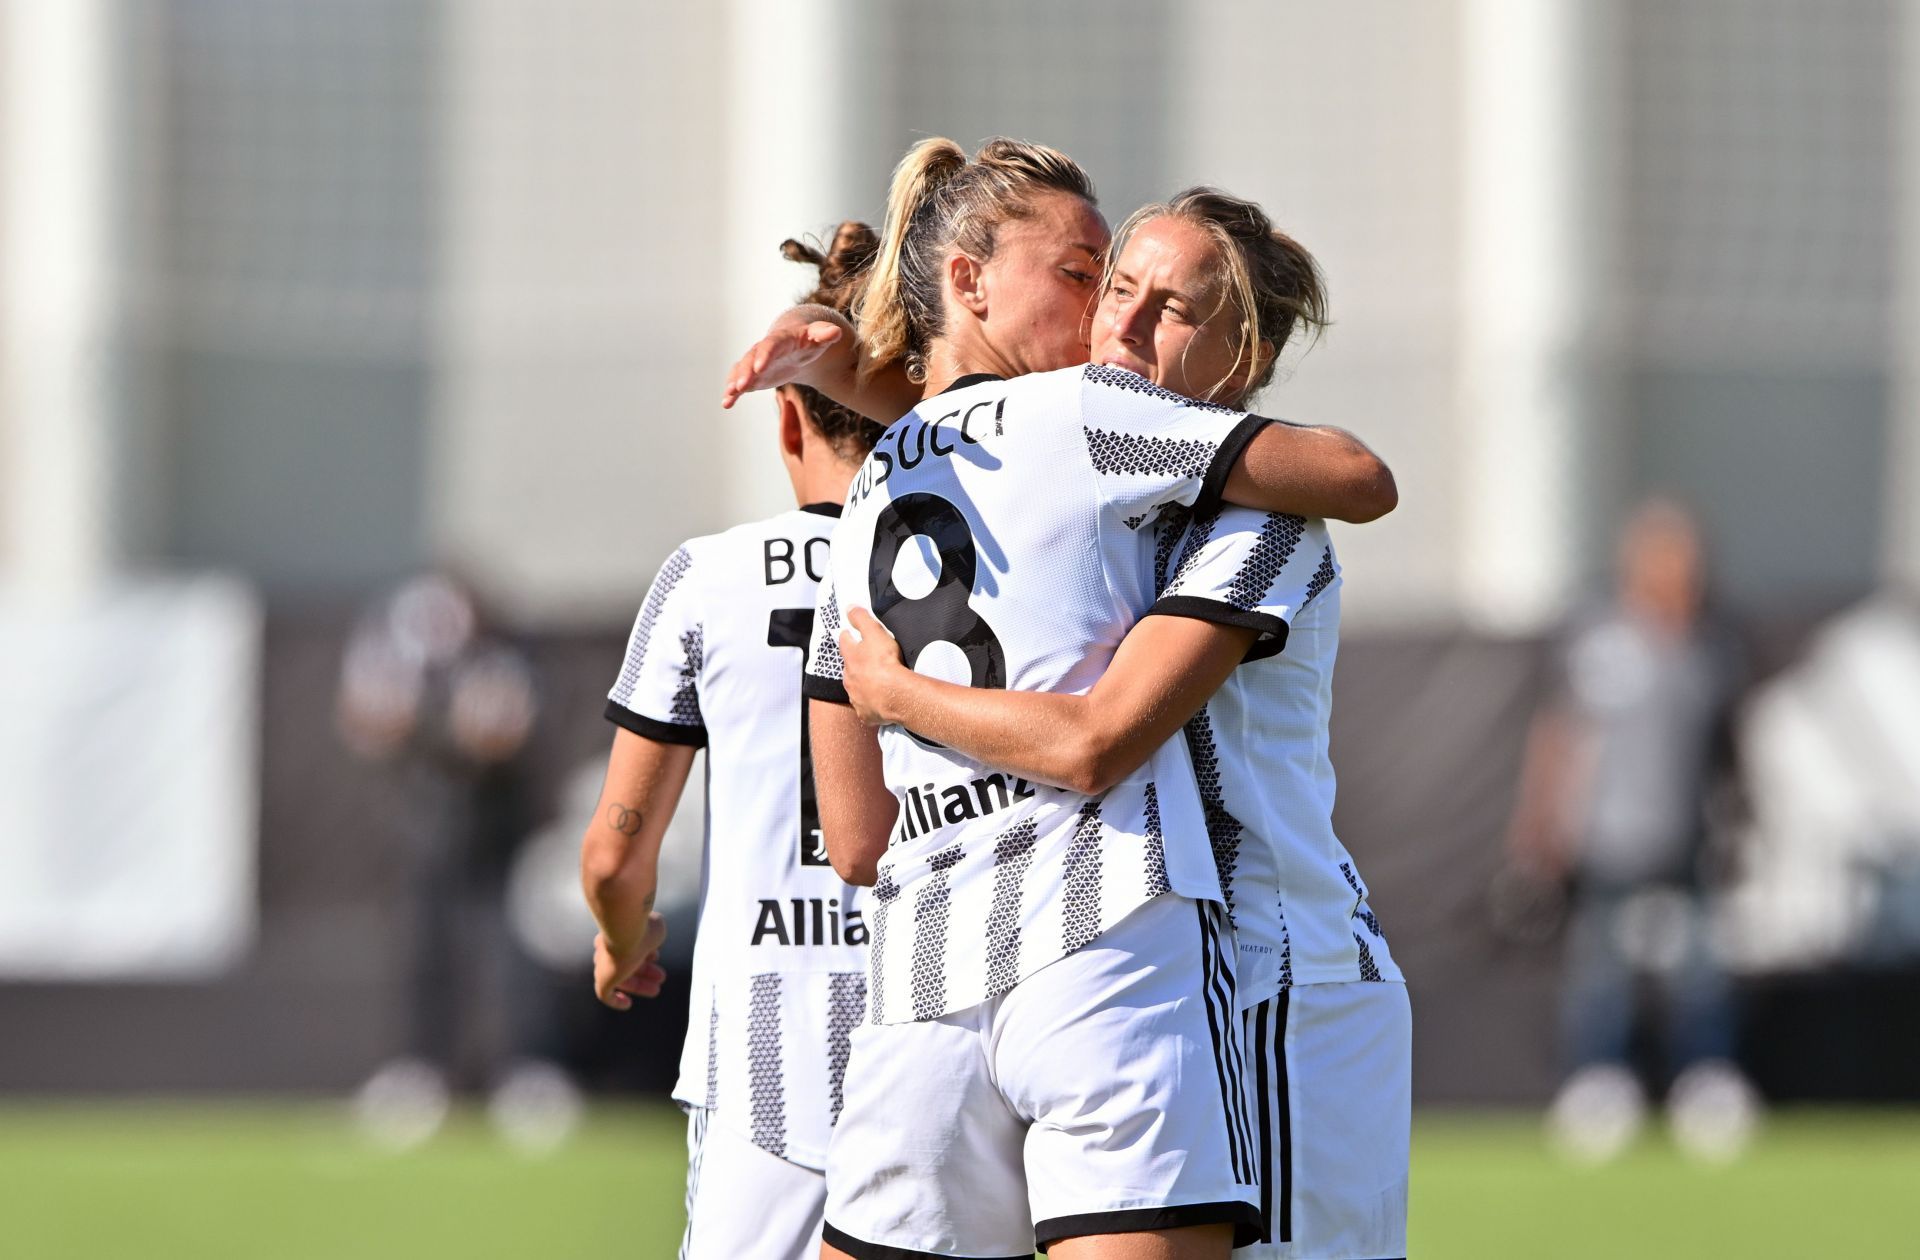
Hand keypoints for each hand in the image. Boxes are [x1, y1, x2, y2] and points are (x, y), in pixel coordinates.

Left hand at [593, 914, 667, 1010]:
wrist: (626, 931)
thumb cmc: (643, 927)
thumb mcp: (655, 927)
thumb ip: (653, 932)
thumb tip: (654, 933)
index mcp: (617, 934)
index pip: (628, 947)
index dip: (645, 954)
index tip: (656, 958)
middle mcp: (607, 949)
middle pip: (626, 964)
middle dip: (645, 971)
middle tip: (661, 977)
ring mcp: (603, 965)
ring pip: (620, 979)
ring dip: (639, 985)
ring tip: (656, 989)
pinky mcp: (602, 981)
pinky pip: (605, 995)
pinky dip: (616, 1001)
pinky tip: (628, 1004)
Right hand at [721, 318, 845, 408]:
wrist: (796, 342)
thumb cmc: (810, 340)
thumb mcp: (818, 336)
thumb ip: (825, 334)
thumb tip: (835, 332)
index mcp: (781, 339)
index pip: (771, 345)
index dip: (765, 355)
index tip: (760, 368)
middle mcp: (764, 350)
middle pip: (752, 359)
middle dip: (745, 372)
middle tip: (740, 386)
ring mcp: (756, 362)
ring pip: (742, 370)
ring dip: (735, 382)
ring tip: (728, 396)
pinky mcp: (753, 375)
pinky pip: (740, 382)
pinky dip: (733, 392)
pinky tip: (726, 404)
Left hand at [839, 607, 909, 726]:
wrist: (895, 695)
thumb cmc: (885, 663)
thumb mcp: (874, 632)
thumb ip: (861, 618)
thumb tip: (849, 608)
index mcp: (850, 657)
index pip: (844, 641)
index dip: (849, 635)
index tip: (851, 633)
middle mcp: (848, 677)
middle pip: (850, 667)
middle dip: (856, 663)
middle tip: (869, 660)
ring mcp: (856, 696)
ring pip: (856, 687)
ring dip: (863, 684)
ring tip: (877, 682)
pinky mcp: (865, 713)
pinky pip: (866, 707)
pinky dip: (871, 703)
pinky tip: (881, 701)